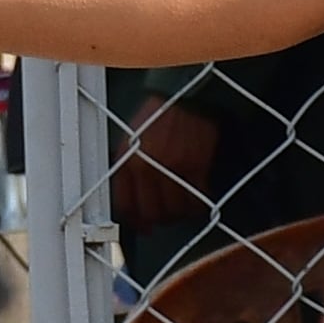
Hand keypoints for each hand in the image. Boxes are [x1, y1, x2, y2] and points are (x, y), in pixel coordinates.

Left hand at [110, 102, 221, 228]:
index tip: (143, 227)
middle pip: (151, 212)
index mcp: (127, 160)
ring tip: (182, 210)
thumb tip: (132, 198)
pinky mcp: (195, 166)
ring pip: (175, 210)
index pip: (126, 204)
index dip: (135, 221)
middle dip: (158, 221)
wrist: (185, 95)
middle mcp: (147, 167)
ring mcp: (172, 168)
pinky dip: (198, 206)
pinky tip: (198, 203)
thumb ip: (129, 167)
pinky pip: (196, 199)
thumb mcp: (132, 139)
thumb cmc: (158, 115)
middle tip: (165, 220)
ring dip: (179, 215)